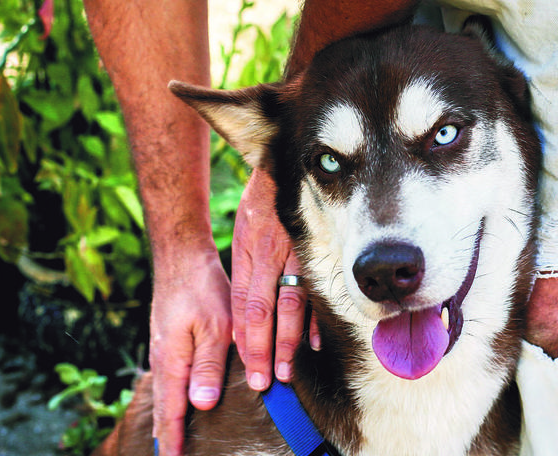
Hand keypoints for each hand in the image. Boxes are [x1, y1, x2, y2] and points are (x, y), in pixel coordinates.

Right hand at [149, 249, 231, 455]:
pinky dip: (169, 396)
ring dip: (167, 417)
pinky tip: (177, 398)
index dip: (173, 438)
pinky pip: (167, 377)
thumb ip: (208, 365)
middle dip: (166, 434)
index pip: (171, 410)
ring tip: (170, 438)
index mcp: (173, 361)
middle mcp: (162, 359)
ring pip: (164, 392)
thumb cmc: (201, 290)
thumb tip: (199, 404)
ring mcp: (162, 348)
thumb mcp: (214, 327)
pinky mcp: (167, 339)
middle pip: (162, 406)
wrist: (181, 258)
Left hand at [231, 169, 319, 390]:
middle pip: (264, 311)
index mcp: (248, 254)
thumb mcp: (242, 234)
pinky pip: (315, 288)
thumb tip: (245, 313)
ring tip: (286, 371)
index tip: (247, 368)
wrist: (281, 164)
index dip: (245, 340)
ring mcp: (293, 253)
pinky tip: (313, 342)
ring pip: (289, 304)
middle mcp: (269, 256)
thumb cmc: (260, 205)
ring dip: (288, 341)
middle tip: (263, 383)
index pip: (244, 306)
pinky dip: (314, 317)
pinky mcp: (314, 249)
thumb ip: (246, 271)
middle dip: (263, 350)